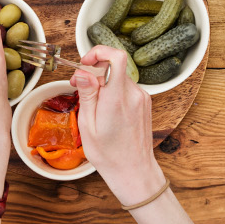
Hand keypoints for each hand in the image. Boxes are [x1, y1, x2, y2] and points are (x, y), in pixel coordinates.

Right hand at [71, 46, 165, 205]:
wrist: (134, 171)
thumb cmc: (109, 155)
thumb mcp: (88, 126)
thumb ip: (87, 95)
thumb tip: (83, 72)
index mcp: (117, 99)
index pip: (117, 57)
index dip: (99, 52)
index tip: (85, 62)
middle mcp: (134, 95)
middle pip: (113, 67)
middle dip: (94, 72)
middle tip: (79, 87)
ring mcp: (142, 98)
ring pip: (118, 77)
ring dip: (103, 84)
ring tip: (93, 105)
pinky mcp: (145, 102)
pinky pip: (125, 88)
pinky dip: (113, 92)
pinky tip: (106, 110)